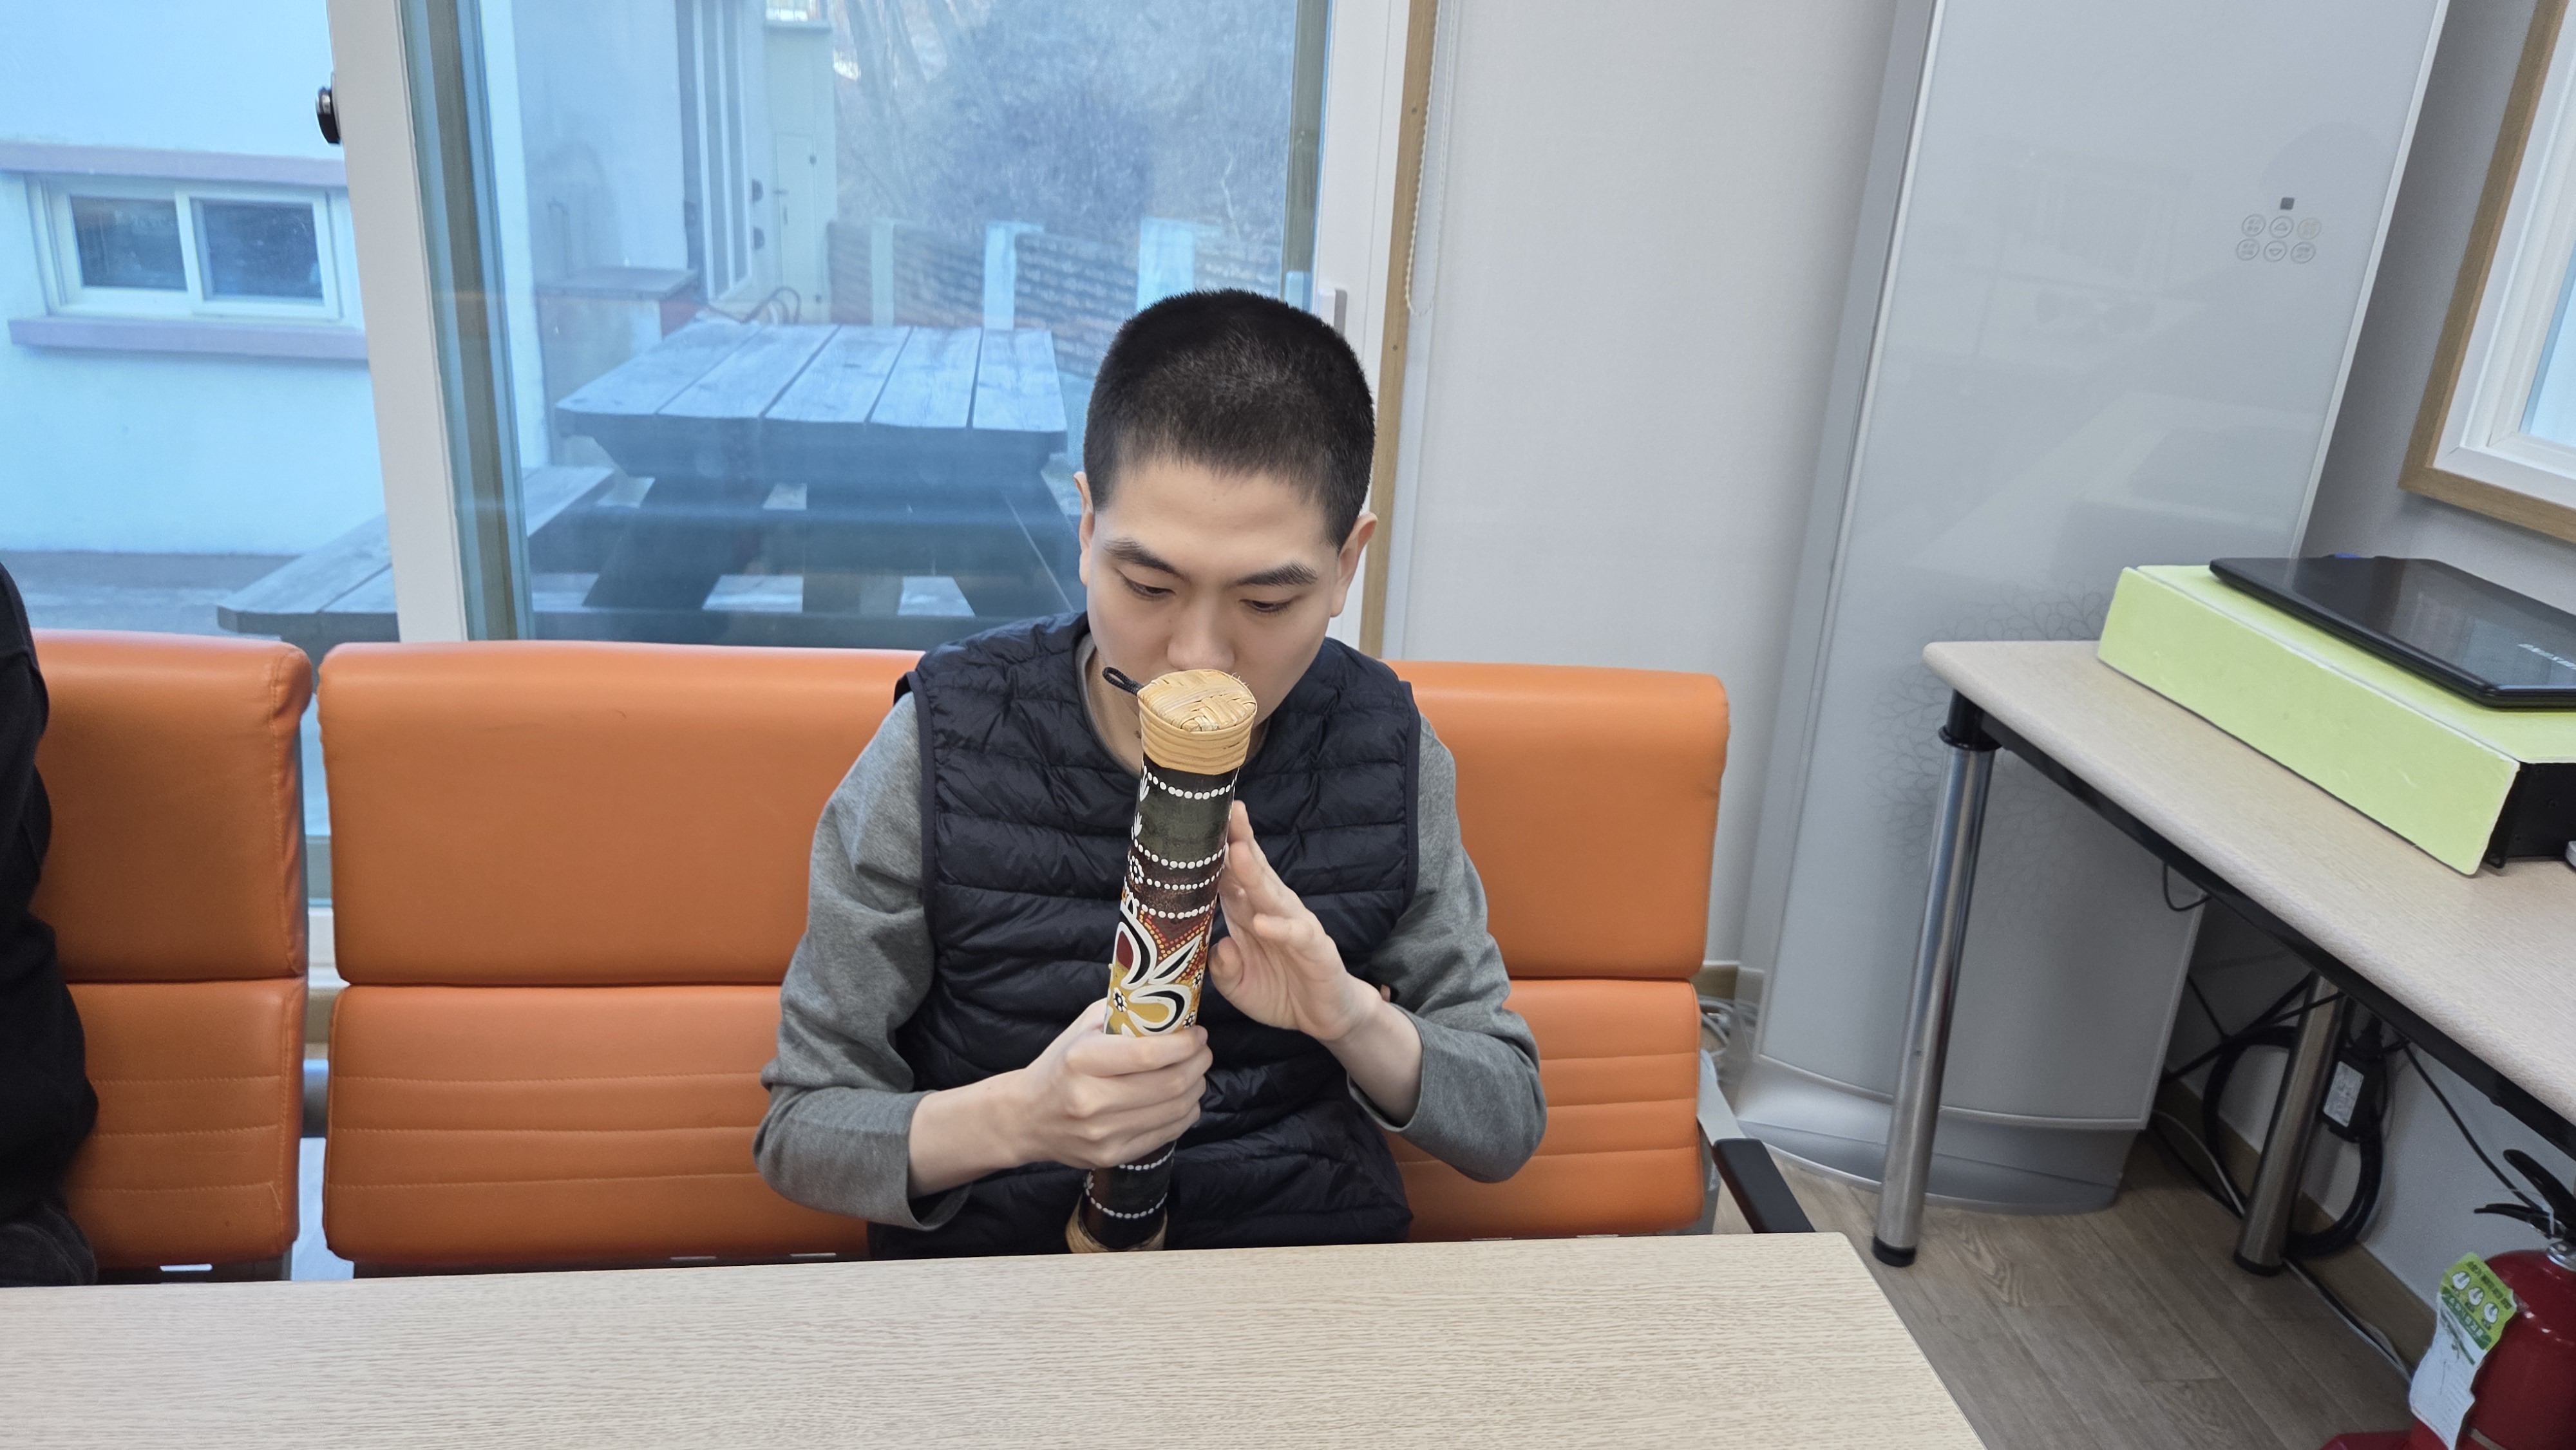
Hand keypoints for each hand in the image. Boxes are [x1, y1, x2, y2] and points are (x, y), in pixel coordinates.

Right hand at [1008, 1000, 1208, 1170]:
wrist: (1026, 1117)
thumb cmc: (1061, 1065)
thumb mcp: (1083, 1029)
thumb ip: (1125, 1013)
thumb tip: (1172, 1003)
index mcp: (1081, 1060)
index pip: (1148, 1055)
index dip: (1184, 1044)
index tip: (1197, 1034)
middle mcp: (1091, 1100)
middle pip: (1169, 1084)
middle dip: (1198, 1063)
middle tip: (1202, 1051)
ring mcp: (1102, 1133)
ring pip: (1175, 1110)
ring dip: (1196, 1087)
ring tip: (1195, 1072)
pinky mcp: (1112, 1155)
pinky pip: (1167, 1134)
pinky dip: (1185, 1113)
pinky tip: (1182, 1098)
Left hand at [1210, 802, 1379, 1042]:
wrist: (1323, 1016)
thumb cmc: (1279, 991)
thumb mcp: (1237, 986)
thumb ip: (1222, 968)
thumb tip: (1219, 947)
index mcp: (1248, 913)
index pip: (1228, 876)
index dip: (1214, 852)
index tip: (1195, 825)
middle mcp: (1271, 911)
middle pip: (1253, 871)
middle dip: (1238, 840)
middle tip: (1225, 811)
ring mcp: (1295, 926)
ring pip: (1273, 895)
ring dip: (1256, 873)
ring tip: (1238, 852)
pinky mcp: (1316, 949)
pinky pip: (1297, 935)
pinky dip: (1280, 928)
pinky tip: (1262, 922)